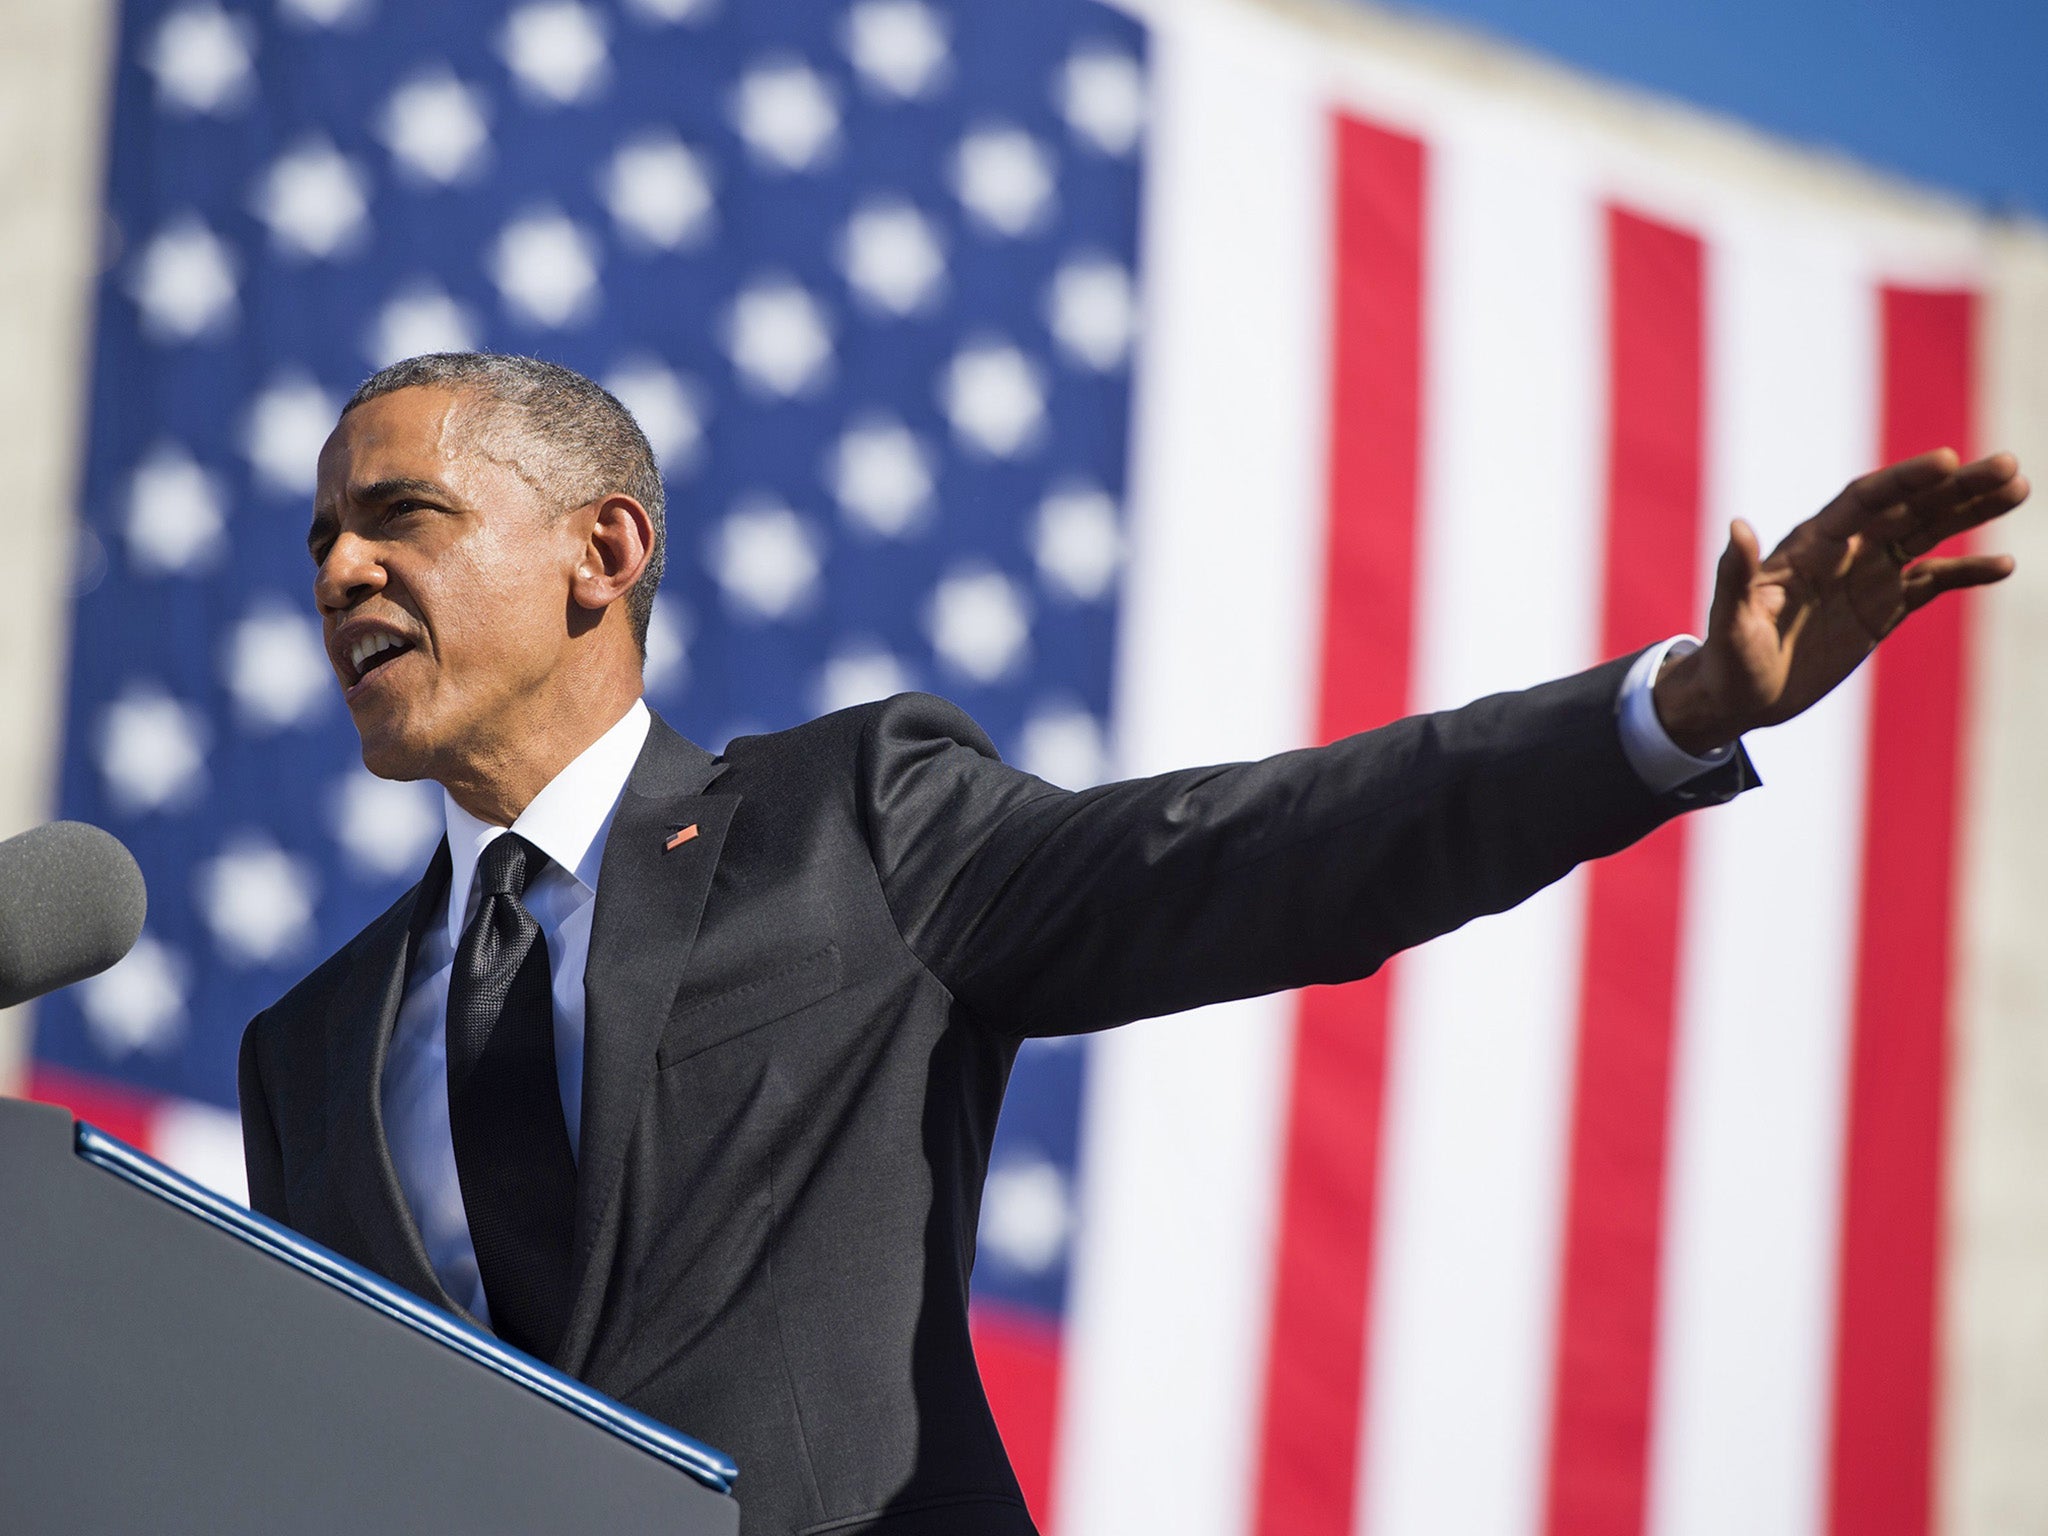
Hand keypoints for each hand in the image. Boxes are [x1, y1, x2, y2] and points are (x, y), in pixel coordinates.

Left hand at [1653, 448, 2027, 753]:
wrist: (1737, 698)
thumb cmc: (1725, 660)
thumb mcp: (1728, 623)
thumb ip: (1735, 577)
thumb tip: (1737, 527)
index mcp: (1808, 548)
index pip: (1863, 502)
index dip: (1903, 481)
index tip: (1947, 461)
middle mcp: (1843, 553)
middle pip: (1907, 509)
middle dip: (1956, 488)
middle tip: (2008, 465)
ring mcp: (1866, 578)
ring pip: (1927, 535)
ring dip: (1971, 512)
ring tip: (2019, 488)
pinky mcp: (1881, 609)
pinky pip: (1931, 583)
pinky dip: (1966, 573)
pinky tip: (2003, 565)